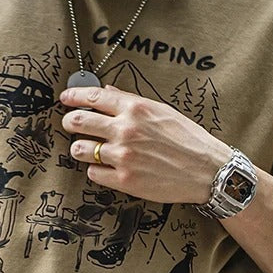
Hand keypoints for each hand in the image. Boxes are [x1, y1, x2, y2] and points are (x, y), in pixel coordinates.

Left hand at [60, 85, 228, 202]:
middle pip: (78, 122)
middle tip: (71, 125)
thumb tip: (107, 91)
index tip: (64, 98)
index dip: (73, 96)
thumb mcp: (162, 111)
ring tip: (89, 150)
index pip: (93, 97)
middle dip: (70, 122)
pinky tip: (106, 168)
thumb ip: (131, 101)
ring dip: (81, 149)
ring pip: (80, 150)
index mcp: (136, 109)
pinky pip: (93, 173)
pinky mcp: (124, 181)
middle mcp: (126, 130)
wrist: (207, 171)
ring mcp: (123, 156)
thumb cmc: (188, 139)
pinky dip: (96, 170)